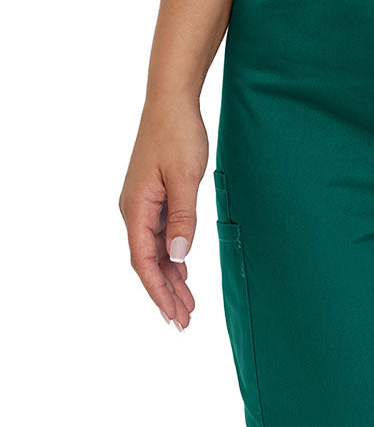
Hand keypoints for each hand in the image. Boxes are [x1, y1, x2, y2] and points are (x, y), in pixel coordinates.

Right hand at [120, 94, 208, 329]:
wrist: (172, 102)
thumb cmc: (178, 135)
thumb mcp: (186, 178)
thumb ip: (183, 219)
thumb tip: (178, 256)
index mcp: (136, 207)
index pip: (143, 261)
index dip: (158, 291)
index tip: (173, 315)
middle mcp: (134, 210)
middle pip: (148, 263)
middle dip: (166, 294)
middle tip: (184, 323)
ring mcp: (143, 205)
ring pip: (156, 253)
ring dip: (171, 280)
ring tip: (188, 308)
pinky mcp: (155, 199)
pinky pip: (160, 238)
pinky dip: (173, 260)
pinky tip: (184, 274)